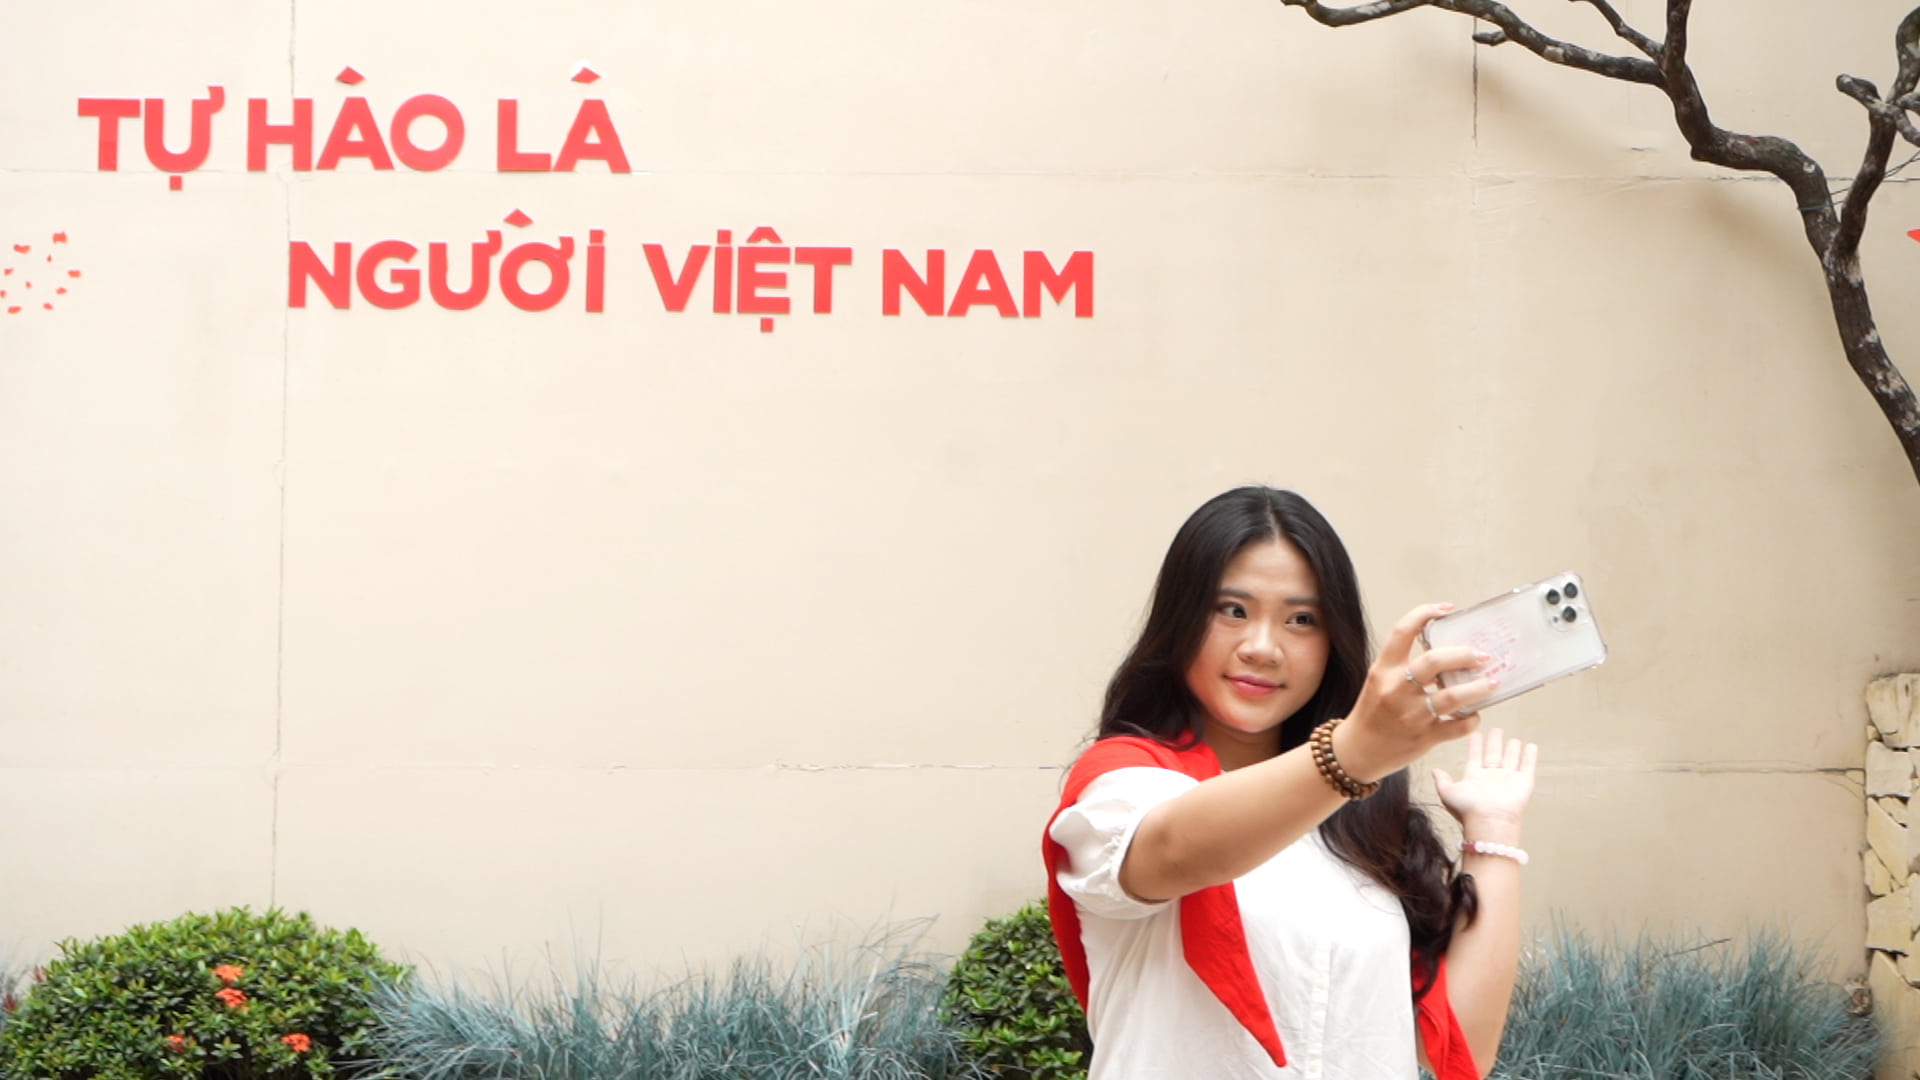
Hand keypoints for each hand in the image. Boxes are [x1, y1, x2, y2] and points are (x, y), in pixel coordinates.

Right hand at [1333, 603, 1498, 781]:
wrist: (1357, 751)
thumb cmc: (1372, 712)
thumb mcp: (1379, 681)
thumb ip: (1403, 665)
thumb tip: (1444, 651)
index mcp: (1384, 670)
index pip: (1403, 631)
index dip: (1426, 614)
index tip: (1446, 609)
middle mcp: (1396, 690)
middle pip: (1434, 661)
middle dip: (1465, 654)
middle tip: (1482, 655)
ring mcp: (1411, 715)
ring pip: (1452, 696)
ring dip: (1478, 687)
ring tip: (1492, 682)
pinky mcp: (1424, 738)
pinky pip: (1457, 726)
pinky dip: (1471, 720)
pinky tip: (1474, 714)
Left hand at [1433, 728, 1537, 835]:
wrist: (1490, 820)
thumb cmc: (1468, 810)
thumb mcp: (1448, 792)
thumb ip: (1442, 780)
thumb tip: (1434, 771)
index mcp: (1475, 778)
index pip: (1475, 756)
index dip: (1475, 745)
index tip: (1475, 733)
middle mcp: (1492, 778)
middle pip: (1494, 755)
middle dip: (1495, 742)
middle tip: (1497, 730)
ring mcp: (1508, 779)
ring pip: (1511, 759)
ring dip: (1512, 748)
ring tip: (1513, 738)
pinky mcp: (1523, 782)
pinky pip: (1528, 765)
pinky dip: (1530, 756)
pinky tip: (1531, 746)